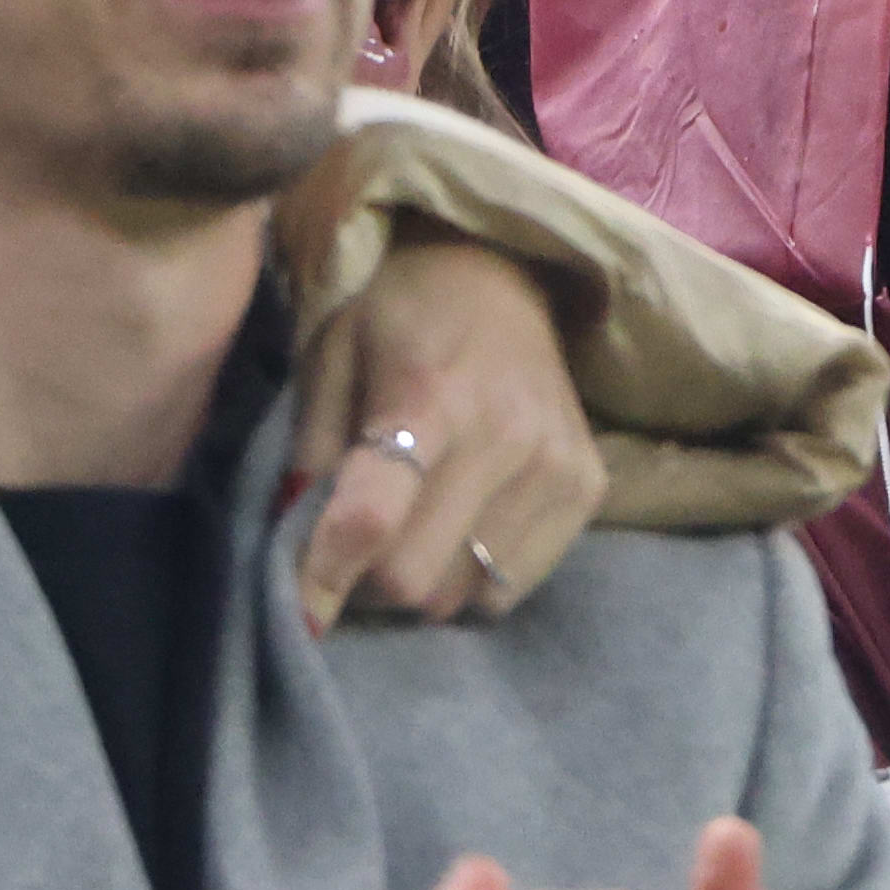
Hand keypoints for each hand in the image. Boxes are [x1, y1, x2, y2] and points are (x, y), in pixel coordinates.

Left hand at [290, 227, 610, 627]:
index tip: (299, 612)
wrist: (500, 276)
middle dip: (369, 580)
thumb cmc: (399, 319)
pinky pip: (512, 586)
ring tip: (414, 533)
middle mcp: (507, 436)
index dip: (324, 575)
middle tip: (358, 546)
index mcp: (430, 396)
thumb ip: (313, 457)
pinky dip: (474, 577)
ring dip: (424, 583)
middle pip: (416, 579)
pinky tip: (464, 528)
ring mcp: (559, 467)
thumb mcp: (331, 361)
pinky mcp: (590, 489)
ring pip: (464, 594)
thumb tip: (301, 559)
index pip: (373, 516)